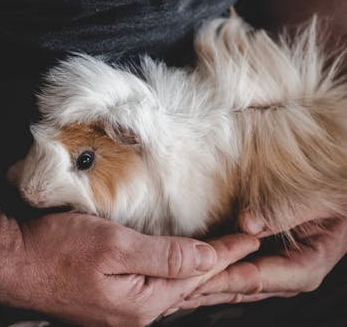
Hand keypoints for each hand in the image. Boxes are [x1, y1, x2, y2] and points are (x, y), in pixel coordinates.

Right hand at [0, 212, 258, 326]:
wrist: (10, 262)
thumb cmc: (55, 250)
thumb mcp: (114, 246)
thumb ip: (164, 255)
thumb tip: (208, 259)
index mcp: (143, 301)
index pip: (198, 273)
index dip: (228, 252)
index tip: (252, 236)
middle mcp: (136, 313)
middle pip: (190, 288)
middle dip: (224, 271)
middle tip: (250, 254)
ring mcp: (121, 310)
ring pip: (173, 291)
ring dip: (201, 277)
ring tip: (226, 266)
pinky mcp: (108, 301)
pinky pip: (154, 290)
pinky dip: (175, 280)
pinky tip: (180, 276)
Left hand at [174, 207, 346, 309]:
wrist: (342, 199)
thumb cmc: (336, 201)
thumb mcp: (319, 203)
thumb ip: (285, 213)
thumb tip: (247, 224)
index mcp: (302, 269)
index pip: (250, 278)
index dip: (217, 279)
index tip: (187, 280)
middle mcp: (283, 277)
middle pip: (234, 288)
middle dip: (199, 291)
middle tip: (165, 294)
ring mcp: (270, 272)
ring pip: (229, 285)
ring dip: (198, 288)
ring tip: (166, 293)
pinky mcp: (260, 261)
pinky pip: (230, 271)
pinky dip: (206, 274)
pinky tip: (183, 277)